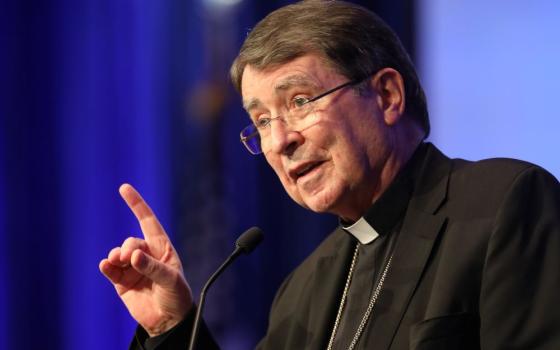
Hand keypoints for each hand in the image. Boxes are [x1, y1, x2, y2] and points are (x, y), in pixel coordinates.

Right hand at [99, 184, 191, 336]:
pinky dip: (107, 266)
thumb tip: (132, 256)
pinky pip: (110, 269)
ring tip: (118, 263)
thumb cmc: (176, 296)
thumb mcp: (171, 280)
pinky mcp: (122, 282)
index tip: (124, 188)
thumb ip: (152, 267)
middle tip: (130, 259)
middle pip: (131, 241)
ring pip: (118, 254)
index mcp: (161, 247)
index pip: (147, 221)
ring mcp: (132, 268)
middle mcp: (146, 254)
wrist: (168, 320)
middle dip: (128, 247)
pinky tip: (106, 266)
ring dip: (116, 256)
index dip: (137, 204)